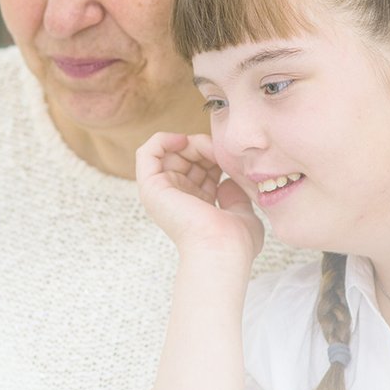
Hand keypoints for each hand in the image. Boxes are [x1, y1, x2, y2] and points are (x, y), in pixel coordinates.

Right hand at [136, 131, 263, 265]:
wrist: (222, 249)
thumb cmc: (235, 242)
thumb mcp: (242, 213)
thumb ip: (235, 196)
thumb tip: (226, 182)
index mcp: (197, 204)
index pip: (202, 168)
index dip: (216, 155)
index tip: (231, 158)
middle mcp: (177, 198)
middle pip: (185, 158)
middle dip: (204, 147)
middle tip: (219, 150)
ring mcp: (162, 192)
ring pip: (169, 152)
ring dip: (189, 142)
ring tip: (206, 146)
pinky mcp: (151, 187)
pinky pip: (147, 153)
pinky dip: (163, 140)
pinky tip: (183, 141)